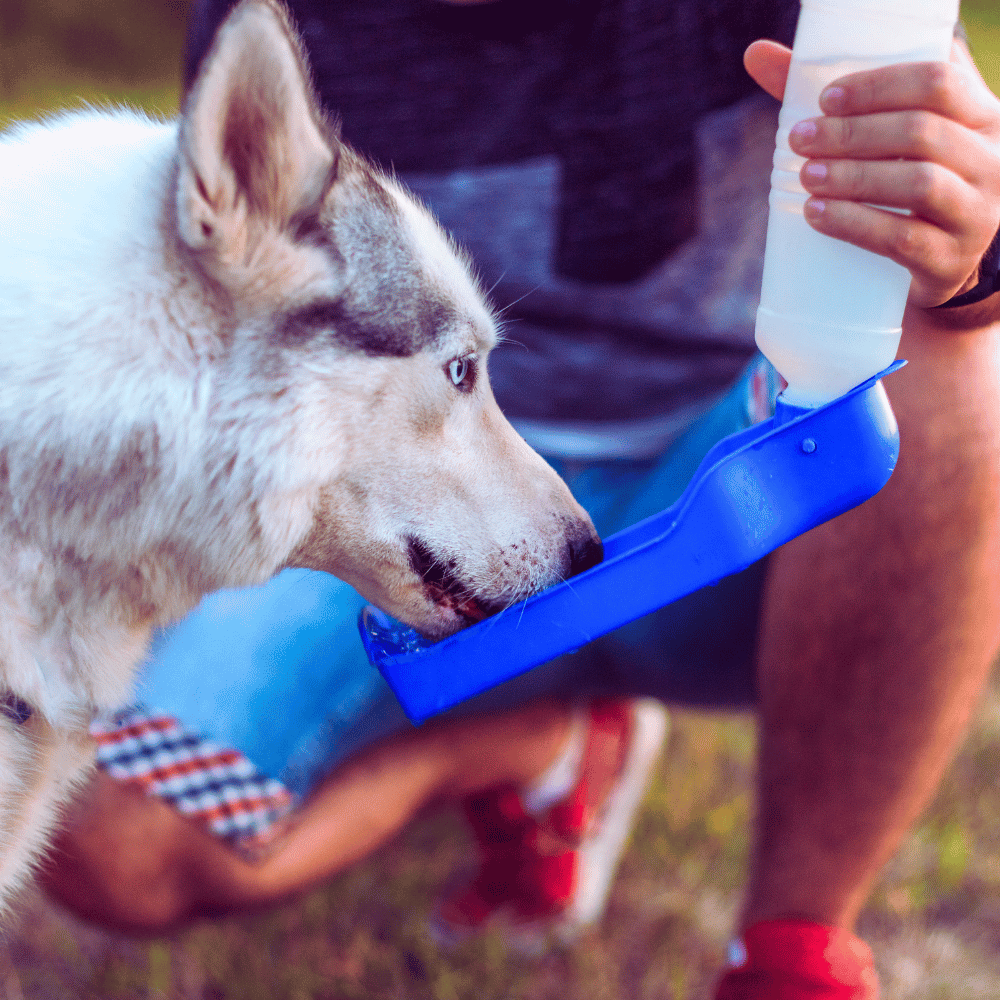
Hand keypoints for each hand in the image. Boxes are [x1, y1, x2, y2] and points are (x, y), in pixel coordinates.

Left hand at [745, 39, 999, 308]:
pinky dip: (853, 223)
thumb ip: (835, 101)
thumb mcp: (888, 138)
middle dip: (852, 134)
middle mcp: (990, 161)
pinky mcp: (949, 261)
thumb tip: (756, 54)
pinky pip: (902, 237)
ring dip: (852, 177)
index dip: (879, 86)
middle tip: (800, 140)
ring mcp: (975, 214)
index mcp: (981, 117)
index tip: (826, 99)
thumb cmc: (904, 184)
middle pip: (921, 133)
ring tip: (805, 176)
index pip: (938, 82)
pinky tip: (817, 214)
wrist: (936, 263)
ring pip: (917, 184)